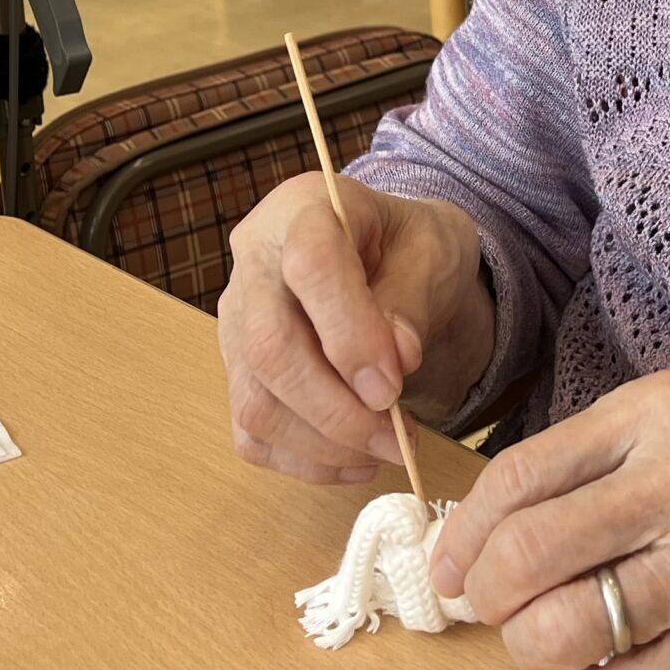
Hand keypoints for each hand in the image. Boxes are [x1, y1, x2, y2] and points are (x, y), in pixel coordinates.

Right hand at [216, 174, 494, 483]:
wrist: (390, 257)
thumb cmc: (409, 245)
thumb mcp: (433, 249)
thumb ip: (411, 299)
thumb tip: (396, 358)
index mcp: (304, 209)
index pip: (310, 265)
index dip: (349, 332)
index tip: (393, 384)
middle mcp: (254, 262)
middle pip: (268, 347)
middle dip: (336, 408)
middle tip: (396, 437)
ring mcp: (237, 320)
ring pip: (255, 401)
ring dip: (324, 444)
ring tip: (387, 448)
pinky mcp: (239, 371)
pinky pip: (253, 433)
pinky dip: (306, 460)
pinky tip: (355, 457)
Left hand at [430, 371, 669, 669]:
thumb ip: (597, 453)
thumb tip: (486, 523)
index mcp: (660, 413)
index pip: (518, 478)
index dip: (463, 531)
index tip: (449, 560)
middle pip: (528, 556)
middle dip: (484, 593)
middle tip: (488, 604)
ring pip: (569, 632)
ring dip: (531, 648)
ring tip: (545, 639)